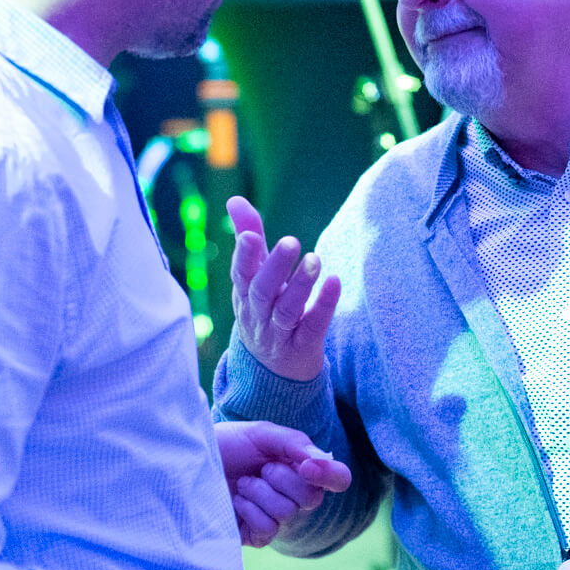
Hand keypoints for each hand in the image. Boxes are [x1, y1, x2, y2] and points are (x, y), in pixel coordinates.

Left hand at [215, 421, 352, 546]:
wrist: (190, 461)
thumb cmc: (227, 445)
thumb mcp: (261, 434)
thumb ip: (294, 443)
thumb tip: (321, 460)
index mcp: (302, 469)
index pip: (337, 479)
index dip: (331, 475)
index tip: (307, 465)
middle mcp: (294, 496)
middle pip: (313, 498)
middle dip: (283, 478)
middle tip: (262, 469)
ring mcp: (275, 518)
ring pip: (288, 512)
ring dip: (261, 492)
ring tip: (243, 483)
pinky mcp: (255, 536)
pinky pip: (267, 529)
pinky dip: (250, 510)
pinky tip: (236, 501)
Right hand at [228, 196, 339, 381]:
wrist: (271, 371)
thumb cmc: (264, 309)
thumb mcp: (254, 276)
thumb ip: (249, 237)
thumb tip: (234, 198)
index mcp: (245, 293)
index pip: (240, 274)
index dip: (243, 256)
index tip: (250, 235)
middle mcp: (258, 314)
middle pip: (262, 291)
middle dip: (275, 267)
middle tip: (291, 241)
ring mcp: (279, 333)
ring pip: (286, 310)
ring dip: (301, 285)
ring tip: (314, 259)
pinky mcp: (303, 347)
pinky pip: (313, 327)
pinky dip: (324, 305)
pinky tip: (335, 282)